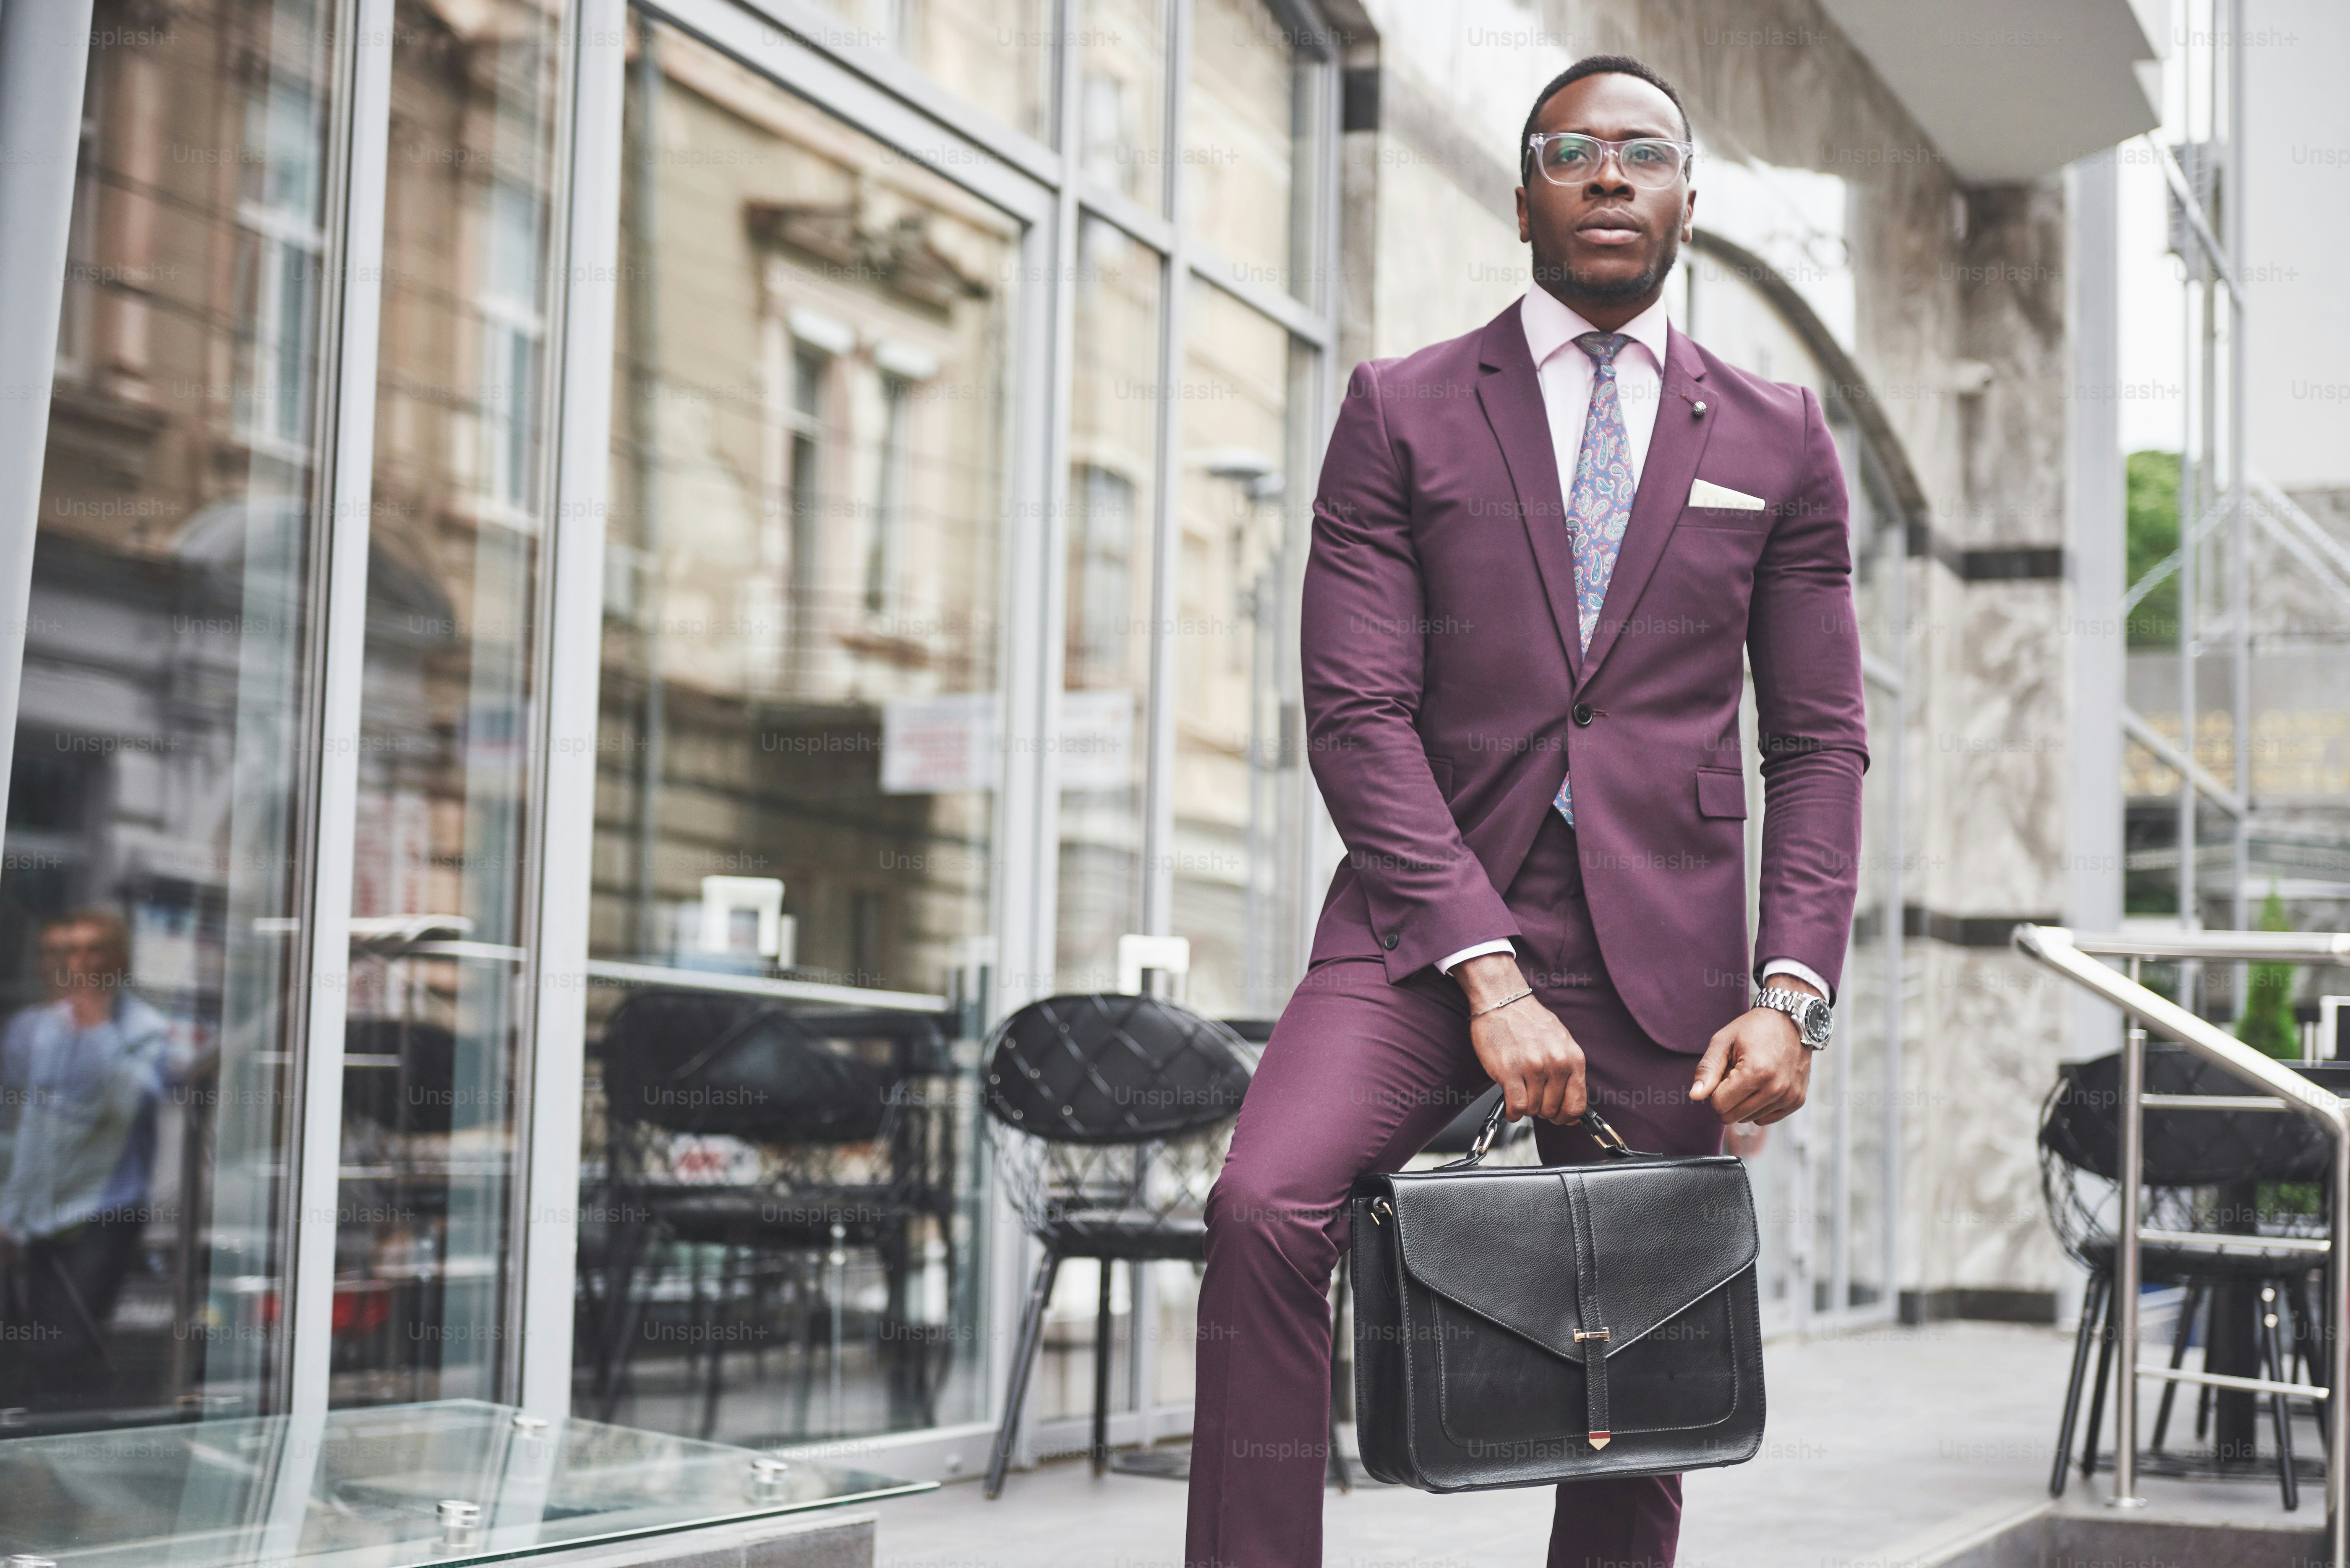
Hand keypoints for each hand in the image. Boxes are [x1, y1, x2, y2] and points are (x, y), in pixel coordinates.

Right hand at [1455, 953, 1585, 1122]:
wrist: (1503, 1000)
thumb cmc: (1529, 1020)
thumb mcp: (1561, 1042)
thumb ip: (1568, 1072)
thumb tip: (1571, 1107)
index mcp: (1573, 1058)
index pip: (1577, 1104)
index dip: (1566, 1117)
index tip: (1558, 1118)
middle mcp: (1556, 1064)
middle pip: (1552, 1110)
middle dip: (1542, 1110)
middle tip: (1533, 1100)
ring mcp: (1533, 1068)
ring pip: (1533, 1109)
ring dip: (1525, 1108)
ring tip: (1519, 1094)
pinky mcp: (1509, 1071)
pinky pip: (1515, 1107)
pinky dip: (1511, 1112)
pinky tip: (1509, 1105)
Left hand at [1690, 978, 1815, 1125]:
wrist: (1790, 1020)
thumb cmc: (1753, 1029)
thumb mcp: (1723, 1042)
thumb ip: (1707, 1069)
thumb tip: (1695, 1096)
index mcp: (1755, 1072)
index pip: (1719, 1105)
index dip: (1714, 1091)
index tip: (1723, 1073)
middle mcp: (1776, 1088)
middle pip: (1732, 1117)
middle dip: (1727, 1100)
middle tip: (1735, 1077)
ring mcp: (1789, 1096)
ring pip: (1749, 1120)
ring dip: (1744, 1102)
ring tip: (1752, 1077)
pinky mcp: (1797, 1101)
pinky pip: (1766, 1119)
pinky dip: (1759, 1107)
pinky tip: (1763, 1085)